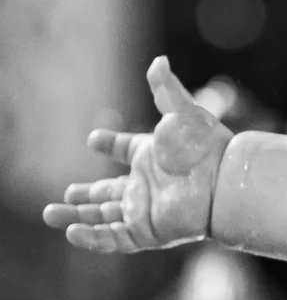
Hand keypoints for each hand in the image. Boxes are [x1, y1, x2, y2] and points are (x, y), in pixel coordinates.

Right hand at [42, 56, 231, 251]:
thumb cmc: (205, 145)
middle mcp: (147, 184)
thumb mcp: (182, 111)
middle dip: (85, 195)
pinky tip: (70, 232)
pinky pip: (114, 239)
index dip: (110, 144)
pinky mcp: (147, 231)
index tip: (93, 138)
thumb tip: (158, 60)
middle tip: (66, 194)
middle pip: (108, 192)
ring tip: (49, 214)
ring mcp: (145, 209)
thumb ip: (165, 88)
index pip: (126, 150)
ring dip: (77, 216)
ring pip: (104, 217)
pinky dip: (91, 238)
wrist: (223, 181)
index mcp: (152, 155)